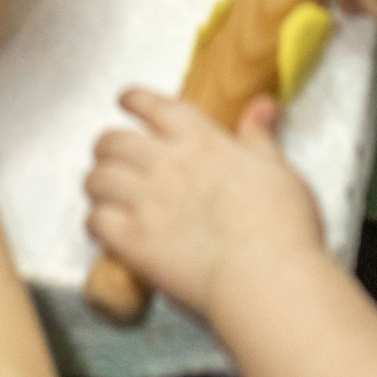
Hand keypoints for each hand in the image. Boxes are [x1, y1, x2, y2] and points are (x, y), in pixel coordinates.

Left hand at [84, 83, 323, 323]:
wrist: (266, 277)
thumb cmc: (281, 226)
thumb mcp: (279, 171)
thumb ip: (260, 138)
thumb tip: (262, 106)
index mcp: (201, 140)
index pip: (154, 106)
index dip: (135, 99)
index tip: (125, 100)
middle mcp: (166, 163)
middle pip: (114, 141)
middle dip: (107, 147)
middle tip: (110, 157)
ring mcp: (146, 201)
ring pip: (98, 178)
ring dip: (97, 184)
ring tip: (102, 193)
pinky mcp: (133, 241)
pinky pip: (96, 221)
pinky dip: (95, 222)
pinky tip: (104, 228)